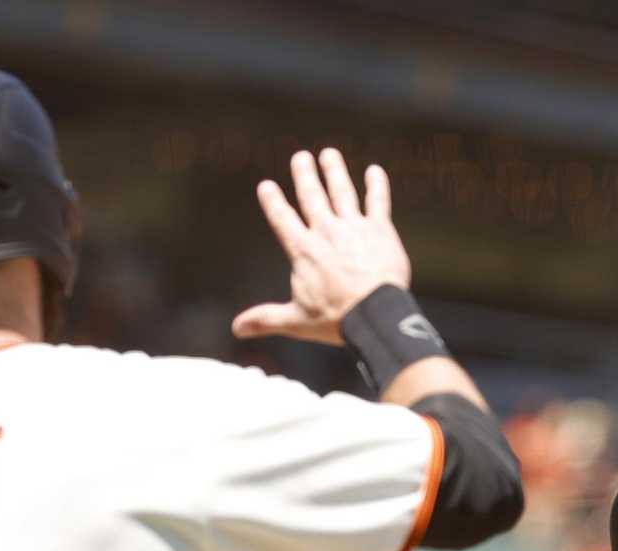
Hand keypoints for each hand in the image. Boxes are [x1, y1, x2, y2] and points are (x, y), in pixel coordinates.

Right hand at [232, 149, 410, 345]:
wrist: (375, 314)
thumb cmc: (337, 319)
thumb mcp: (296, 321)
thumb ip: (265, 319)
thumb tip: (237, 329)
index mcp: (304, 251)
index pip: (283, 219)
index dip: (273, 201)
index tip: (266, 185)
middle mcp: (326, 232)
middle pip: (312, 196)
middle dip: (305, 175)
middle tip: (300, 157)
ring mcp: (354, 228)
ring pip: (342, 192)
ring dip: (335, 171)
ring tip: (329, 154)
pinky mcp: (381, 230)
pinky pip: (378, 202)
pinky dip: (376, 185)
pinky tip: (374, 170)